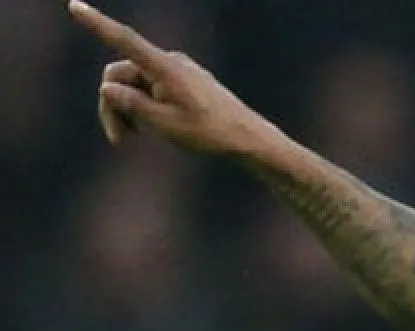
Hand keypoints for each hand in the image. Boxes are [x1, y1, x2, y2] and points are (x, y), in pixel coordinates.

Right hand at [68, 0, 270, 154]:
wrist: (248, 138)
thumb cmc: (210, 132)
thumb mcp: (166, 124)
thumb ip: (133, 105)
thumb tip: (107, 88)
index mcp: (165, 68)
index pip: (125, 41)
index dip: (97, 25)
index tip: (74, 6)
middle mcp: (169, 63)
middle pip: (121, 75)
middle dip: (113, 105)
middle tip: (119, 141)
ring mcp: (176, 72)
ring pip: (134, 85)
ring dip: (128, 110)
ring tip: (135, 139)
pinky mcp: (182, 83)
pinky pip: (151, 90)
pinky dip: (144, 108)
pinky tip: (150, 130)